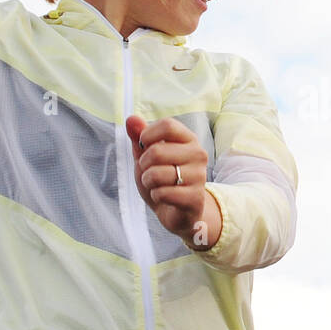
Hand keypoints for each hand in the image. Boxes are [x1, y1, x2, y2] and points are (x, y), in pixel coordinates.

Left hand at [127, 116, 221, 248]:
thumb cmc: (163, 179)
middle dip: (143, 165)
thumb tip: (131, 118)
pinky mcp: (195, 198)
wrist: (179, 211)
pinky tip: (164, 197)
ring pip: (156, 174)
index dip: (147, 135)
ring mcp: (199, 176)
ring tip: (157, 185)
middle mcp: (198, 154)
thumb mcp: (147, 156)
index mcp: (188, 139)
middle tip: (149, 172)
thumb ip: (139, 137)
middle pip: (156, 151)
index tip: (144, 146)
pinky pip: (162, 193)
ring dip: (148, 182)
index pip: (167, 125)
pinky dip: (155, 196)